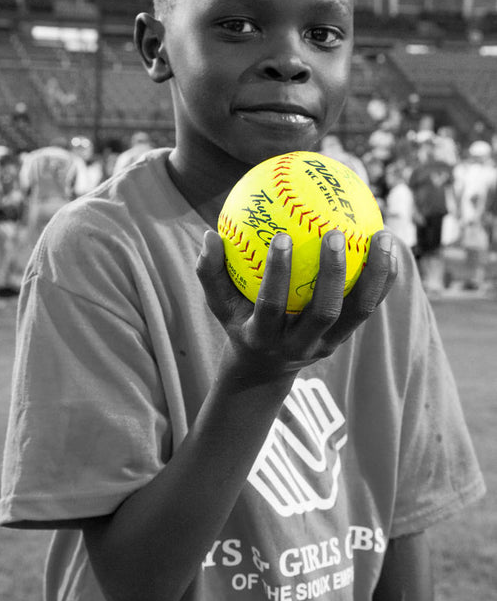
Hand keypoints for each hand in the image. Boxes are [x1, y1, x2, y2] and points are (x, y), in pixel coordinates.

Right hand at [197, 228, 397, 379]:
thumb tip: (208, 235)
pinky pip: (371, 305)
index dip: (278, 275)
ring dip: (374, 274)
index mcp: (265, 335)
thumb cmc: (240, 321)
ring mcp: (328, 343)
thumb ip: (210, 272)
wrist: (266, 367)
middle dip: (331, 274)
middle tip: (334, 233)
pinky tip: (391, 246)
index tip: (282, 236)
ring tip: (383, 235)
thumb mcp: (219, 303)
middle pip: (323, 313)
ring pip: (359, 312)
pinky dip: (384, 278)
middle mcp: (300, 344)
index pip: (271, 306)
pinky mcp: (347, 337)